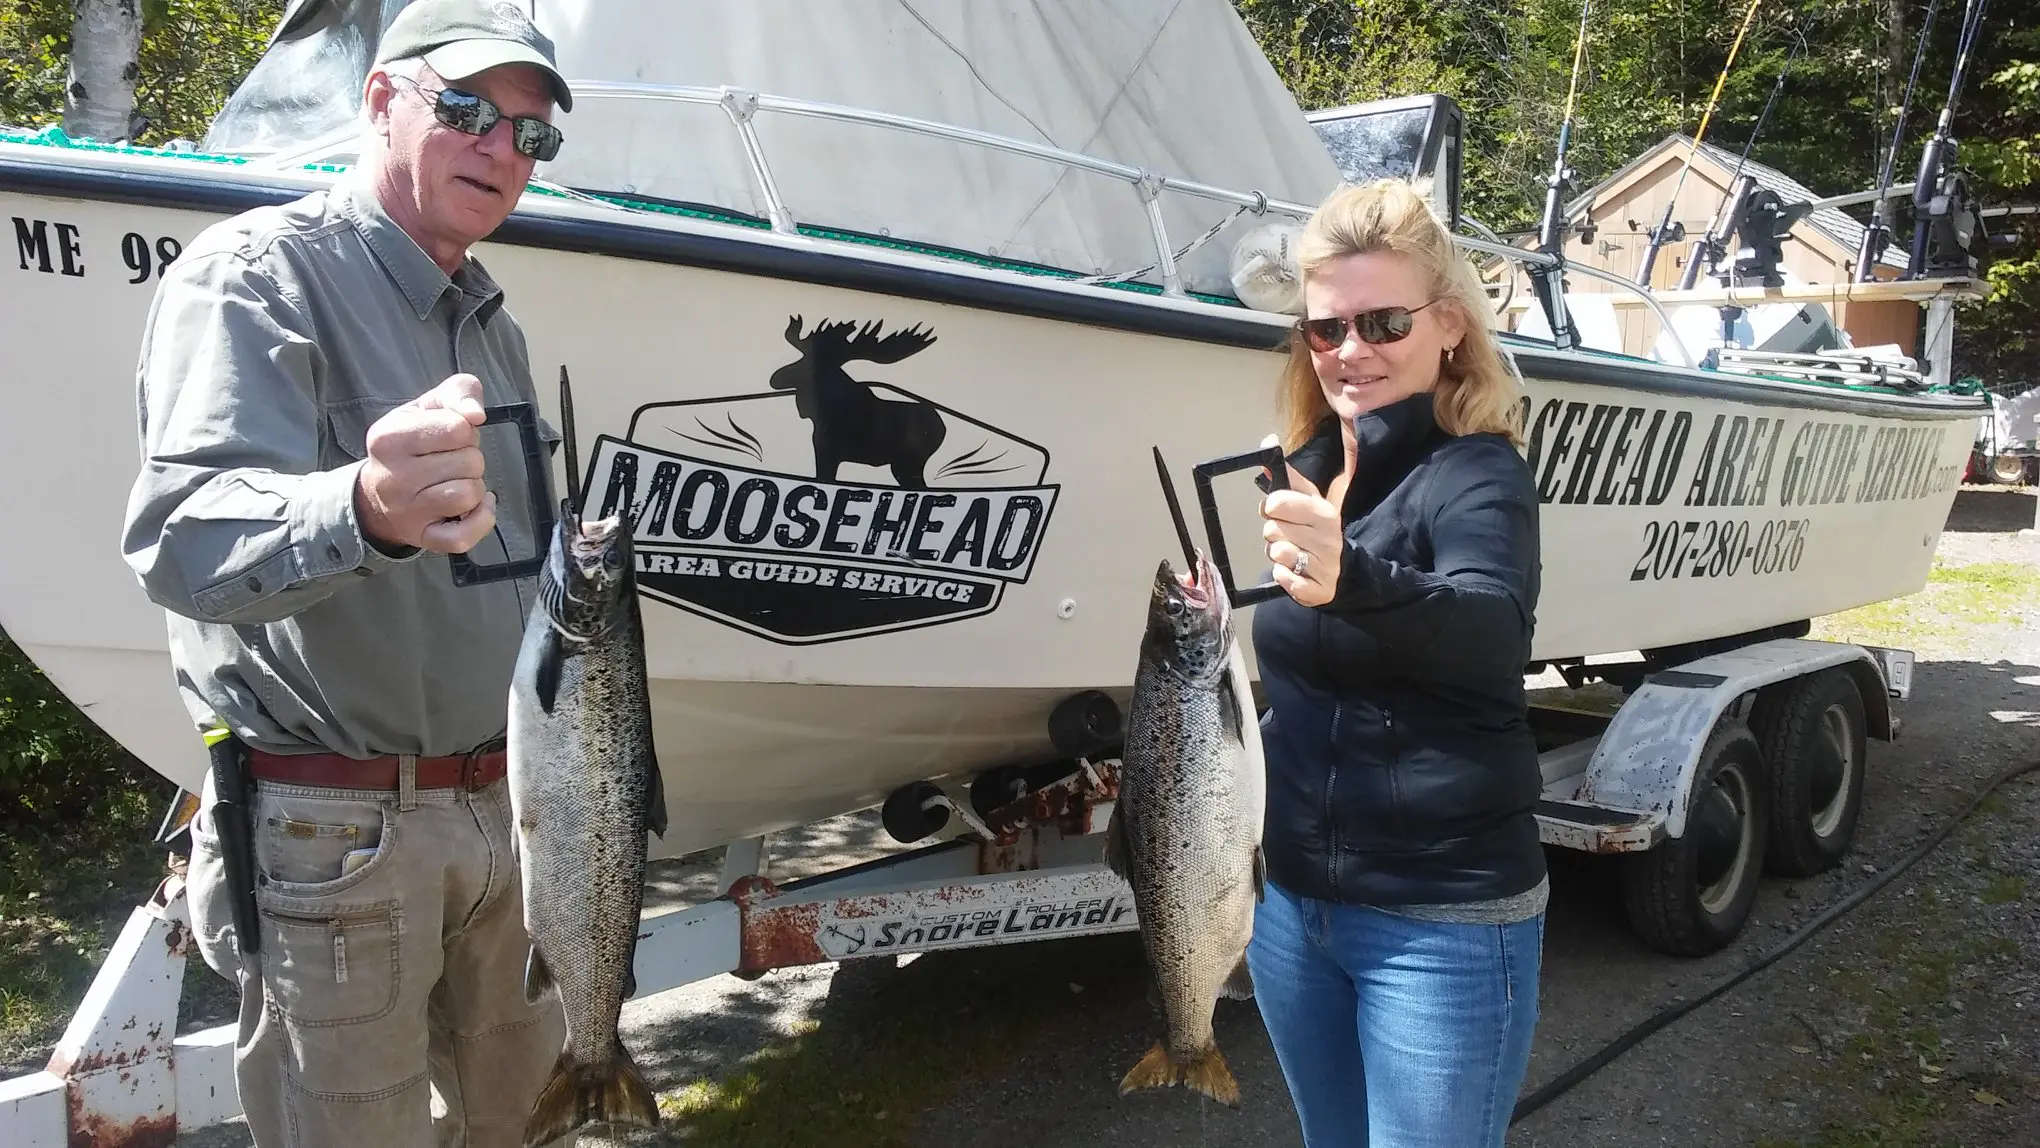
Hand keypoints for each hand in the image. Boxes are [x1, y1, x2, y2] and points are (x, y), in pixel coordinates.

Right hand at [354, 374, 496, 553]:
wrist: (376, 494)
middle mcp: (392, 477)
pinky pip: (465, 536)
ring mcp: (406, 512)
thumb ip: (458, 392)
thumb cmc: (410, 445)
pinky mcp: (422, 538)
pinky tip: (475, 506)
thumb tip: (475, 414)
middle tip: (449, 462)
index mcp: (388, 437)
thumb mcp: (427, 406)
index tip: (447, 436)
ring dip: (474, 486)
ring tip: (454, 481)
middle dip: (470, 458)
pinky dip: (481, 519)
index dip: (464, 430)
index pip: (459, 428)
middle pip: (471, 462)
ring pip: (470, 494)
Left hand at [1261, 450, 1340, 607]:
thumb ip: (1285, 475)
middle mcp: (1328, 538)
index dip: (1270, 506)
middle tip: (1285, 535)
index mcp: (1324, 512)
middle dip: (1272, 533)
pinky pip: (1284, 580)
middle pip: (1272, 530)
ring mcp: (1326, 566)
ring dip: (1275, 555)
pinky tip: (1292, 571)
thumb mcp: (1306, 500)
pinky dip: (1281, 576)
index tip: (1274, 510)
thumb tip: (1268, 441)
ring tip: (1289, 552)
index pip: (1279, 502)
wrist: (1343, 570)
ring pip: (1277, 553)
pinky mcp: (1319, 590)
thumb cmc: (1316, 531)